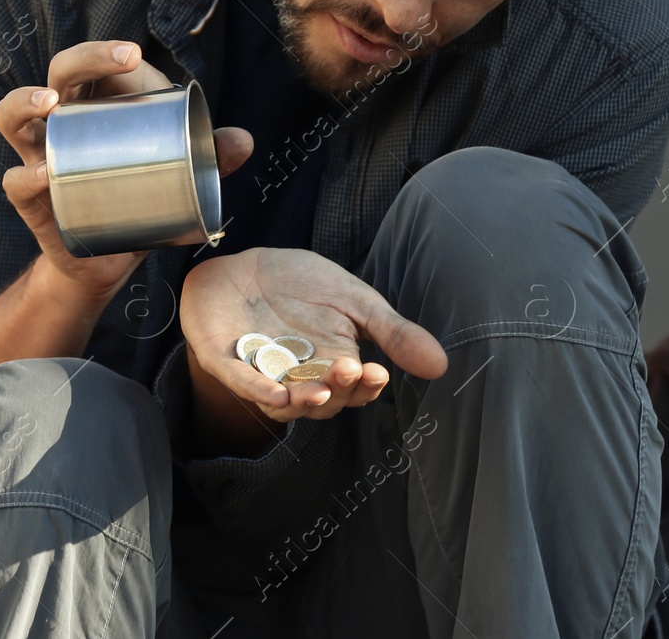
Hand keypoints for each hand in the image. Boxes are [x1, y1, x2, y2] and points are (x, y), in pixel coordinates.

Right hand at [0, 40, 252, 302]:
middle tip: (118, 60)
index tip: (135, 56)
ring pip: (14, 117)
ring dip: (25, 101)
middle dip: (83, 59)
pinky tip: (43, 175)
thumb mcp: (183, 177)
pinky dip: (26, 178)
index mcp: (96, 106)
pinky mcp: (34, 202)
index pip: (98, 65)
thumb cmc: (144, 199)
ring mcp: (41, 158)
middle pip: (59, 75)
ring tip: (50, 102)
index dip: (111, 53)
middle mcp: (63, 123)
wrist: (110, 262)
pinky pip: (17, 183)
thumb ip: (211, 157)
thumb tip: (243, 141)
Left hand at [180, 247, 447, 421]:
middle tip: (351, 369)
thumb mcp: (355, 300)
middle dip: (340, 390)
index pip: (354, 389)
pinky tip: (276, 394)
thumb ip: (393, 332)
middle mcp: (300, 376)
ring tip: (322, 390)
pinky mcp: (228, 363)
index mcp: (333, 363)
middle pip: (324, 400)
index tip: (378, 373)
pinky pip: (244, 384)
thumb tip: (441, 365)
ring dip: (305, 400)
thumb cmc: (300, 285)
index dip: (366, 388)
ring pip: (286, 402)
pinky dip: (259, 391)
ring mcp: (263, 373)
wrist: (244, 266)